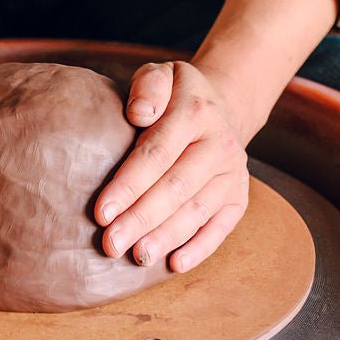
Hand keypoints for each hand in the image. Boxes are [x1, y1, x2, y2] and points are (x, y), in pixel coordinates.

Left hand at [93, 60, 249, 272]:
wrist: (220, 108)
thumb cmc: (172, 97)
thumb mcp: (160, 75)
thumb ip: (147, 87)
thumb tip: (138, 113)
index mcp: (196, 112)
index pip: (158, 153)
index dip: (129, 185)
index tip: (101, 212)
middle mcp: (221, 144)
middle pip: (176, 187)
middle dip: (141, 218)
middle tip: (110, 244)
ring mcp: (233, 174)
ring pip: (197, 210)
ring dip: (166, 237)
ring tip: (137, 257)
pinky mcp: (238, 197)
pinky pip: (221, 226)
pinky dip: (200, 248)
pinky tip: (175, 264)